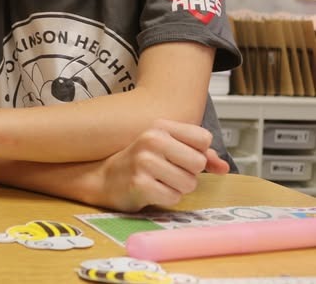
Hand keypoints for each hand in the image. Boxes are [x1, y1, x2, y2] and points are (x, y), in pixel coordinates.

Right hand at [96, 118, 229, 211]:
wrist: (103, 179)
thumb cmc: (139, 163)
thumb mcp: (167, 149)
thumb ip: (198, 153)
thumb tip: (223, 167)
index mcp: (160, 126)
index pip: (203, 138)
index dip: (198, 152)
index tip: (180, 156)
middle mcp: (151, 139)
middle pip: (199, 162)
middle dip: (189, 173)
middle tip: (169, 172)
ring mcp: (144, 161)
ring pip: (189, 183)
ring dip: (178, 188)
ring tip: (159, 182)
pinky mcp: (140, 183)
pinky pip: (173, 197)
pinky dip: (166, 198)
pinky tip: (151, 191)